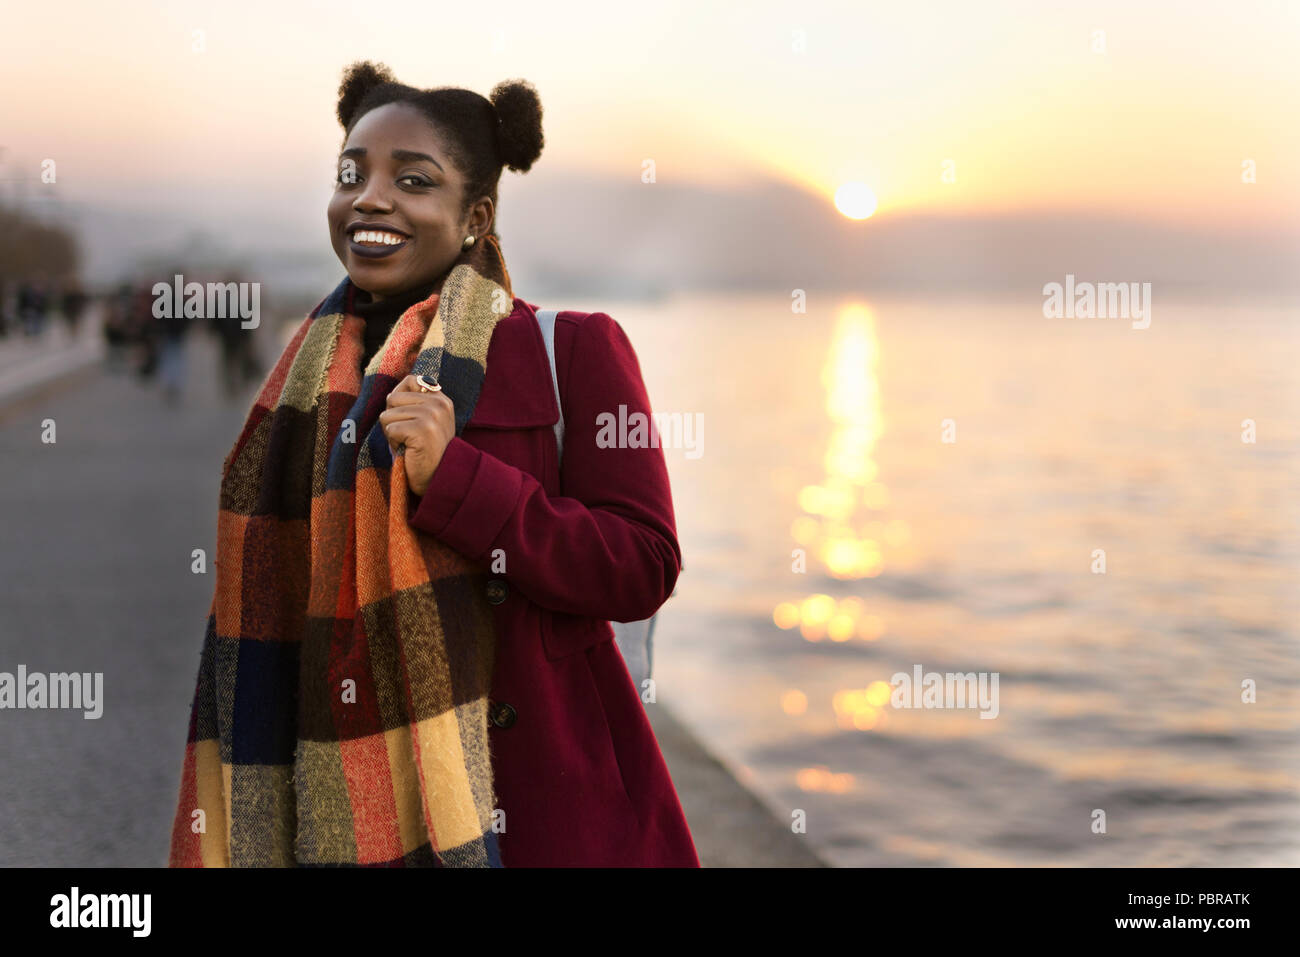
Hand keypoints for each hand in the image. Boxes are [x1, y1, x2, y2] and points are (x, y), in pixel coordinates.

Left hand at [379, 375, 454, 495]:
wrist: (438, 479)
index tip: (410, 420)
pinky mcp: (423, 429)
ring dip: (392, 434)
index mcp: (441, 399)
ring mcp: (432, 415)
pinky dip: (394, 443)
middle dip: (393, 419)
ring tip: (409, 445)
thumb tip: (392, 394)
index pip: (409, 380)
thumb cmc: (424, 451)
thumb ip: (413, 403)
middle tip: (409, 437)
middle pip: (393, 398)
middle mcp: (439, 403)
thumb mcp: (424, 421)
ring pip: (387, 415)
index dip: (399, 401)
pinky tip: (409, 451)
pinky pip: (390, 429)